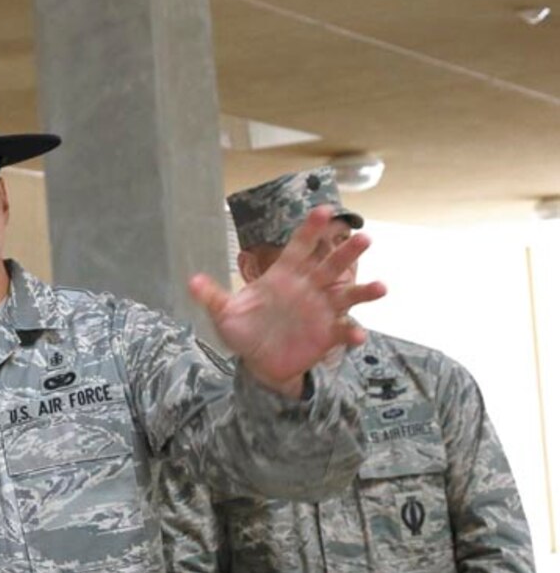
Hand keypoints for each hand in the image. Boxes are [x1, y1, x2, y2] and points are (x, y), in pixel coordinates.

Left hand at [189, 206, 385, 395]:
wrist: (259, 362)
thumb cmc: (245, 331)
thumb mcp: (224, 315)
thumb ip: (213, 296)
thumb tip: (191, 281)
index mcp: (283, 276)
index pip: (298, 248)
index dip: (310, 230)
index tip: (324, 210)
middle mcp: (307, 288)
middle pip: (330, 266)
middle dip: (347, 252)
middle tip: (364, 237)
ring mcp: (320, 310)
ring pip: (347, 295)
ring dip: (364, 290)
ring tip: (381, 287)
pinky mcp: (327, 334)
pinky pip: (344, 330)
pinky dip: (352, 332)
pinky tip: (358, 336)